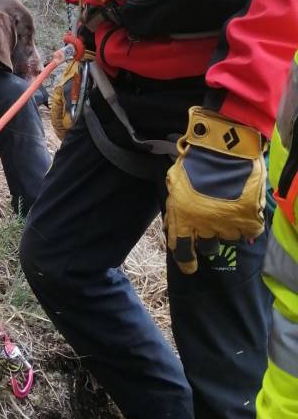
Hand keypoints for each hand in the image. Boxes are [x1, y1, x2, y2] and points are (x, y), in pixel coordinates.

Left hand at [165, 106, 265, 274]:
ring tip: (227, 207)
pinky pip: (248, 231)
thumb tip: (170, 224)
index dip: (185, 262)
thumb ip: (174, 207)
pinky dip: (246, 222)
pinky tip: (243, 208)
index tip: (189, 269)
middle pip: (207, 247)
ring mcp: (228, 226)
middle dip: (206, 239)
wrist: (224, 149)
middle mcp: (204, 227)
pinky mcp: (248, 222)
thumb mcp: (174, 183)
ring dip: (226, 227)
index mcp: (183, 219)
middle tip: (210, 224)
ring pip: (227, 238)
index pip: (182, 251)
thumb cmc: (194, 161)